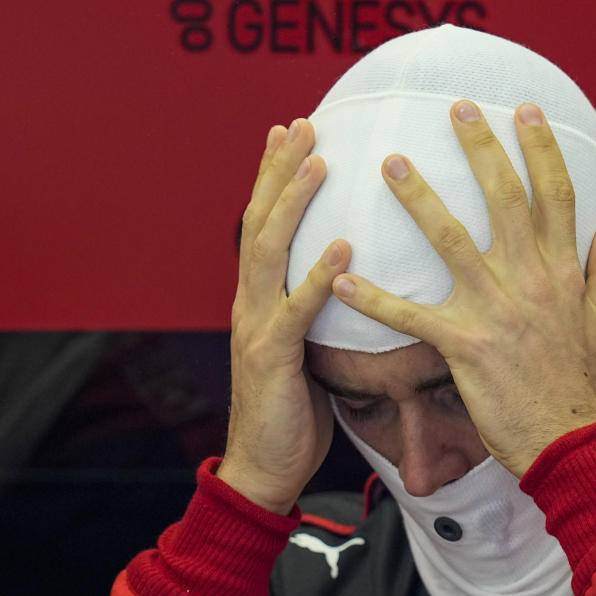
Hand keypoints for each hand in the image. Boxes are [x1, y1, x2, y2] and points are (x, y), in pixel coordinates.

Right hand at [217, 119, 349, 513]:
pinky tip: (344, 244)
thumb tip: (347, 286)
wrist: (264, 470)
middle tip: (301, 124)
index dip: (275, 178)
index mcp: (258, 301)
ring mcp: (255, 328)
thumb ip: (312, 314)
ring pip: (269, 252)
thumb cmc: (291, 413)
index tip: (293, 134)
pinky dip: (319, 274)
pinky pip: (297, 309)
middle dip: (279, 170)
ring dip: (293, 204)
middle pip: (260, 222)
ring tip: (319, 163)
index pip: (264, 225)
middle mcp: (249, 304)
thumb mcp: (304, 352)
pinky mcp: (273, 358)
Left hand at [331, 101, 595, 477]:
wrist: (571, 440)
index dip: (540, 148)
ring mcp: (496, 309)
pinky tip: (337, 279)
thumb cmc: (585, 384)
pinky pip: (409, 315)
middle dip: (481, 148)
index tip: (523, 111)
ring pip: (449, 239)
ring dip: (417, 198)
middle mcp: (531, 280)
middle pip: (504, 198)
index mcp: (564, 272)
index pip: (555, 195)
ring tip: (390, 163)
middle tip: (455, 108)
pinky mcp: (463, 345)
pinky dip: (372, 298)